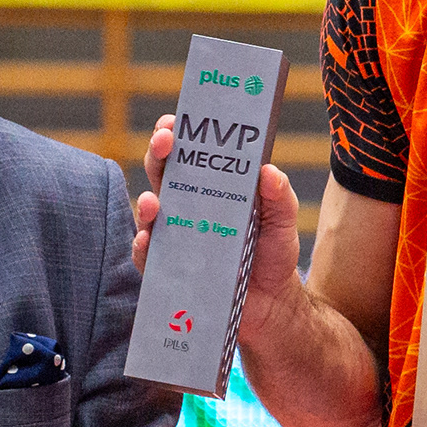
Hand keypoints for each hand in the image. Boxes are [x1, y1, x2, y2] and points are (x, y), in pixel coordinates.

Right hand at [135, 115, 303, 303]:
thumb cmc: (272, 253)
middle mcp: (187, 206)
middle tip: (164, 142)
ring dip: (147, 202)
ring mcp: (175, 236)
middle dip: (158, 153)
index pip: (189, 152)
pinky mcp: (169, 268)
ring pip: (150, 211)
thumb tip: (268, 172)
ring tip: (154, 201)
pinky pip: (148, 254)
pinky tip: (149, 239)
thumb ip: (279, 197)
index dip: (177, 133)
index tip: (176, 121)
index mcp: (212, 186)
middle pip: (162, 172)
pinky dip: (144, 245)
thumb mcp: (282, 221)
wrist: (271, 304)